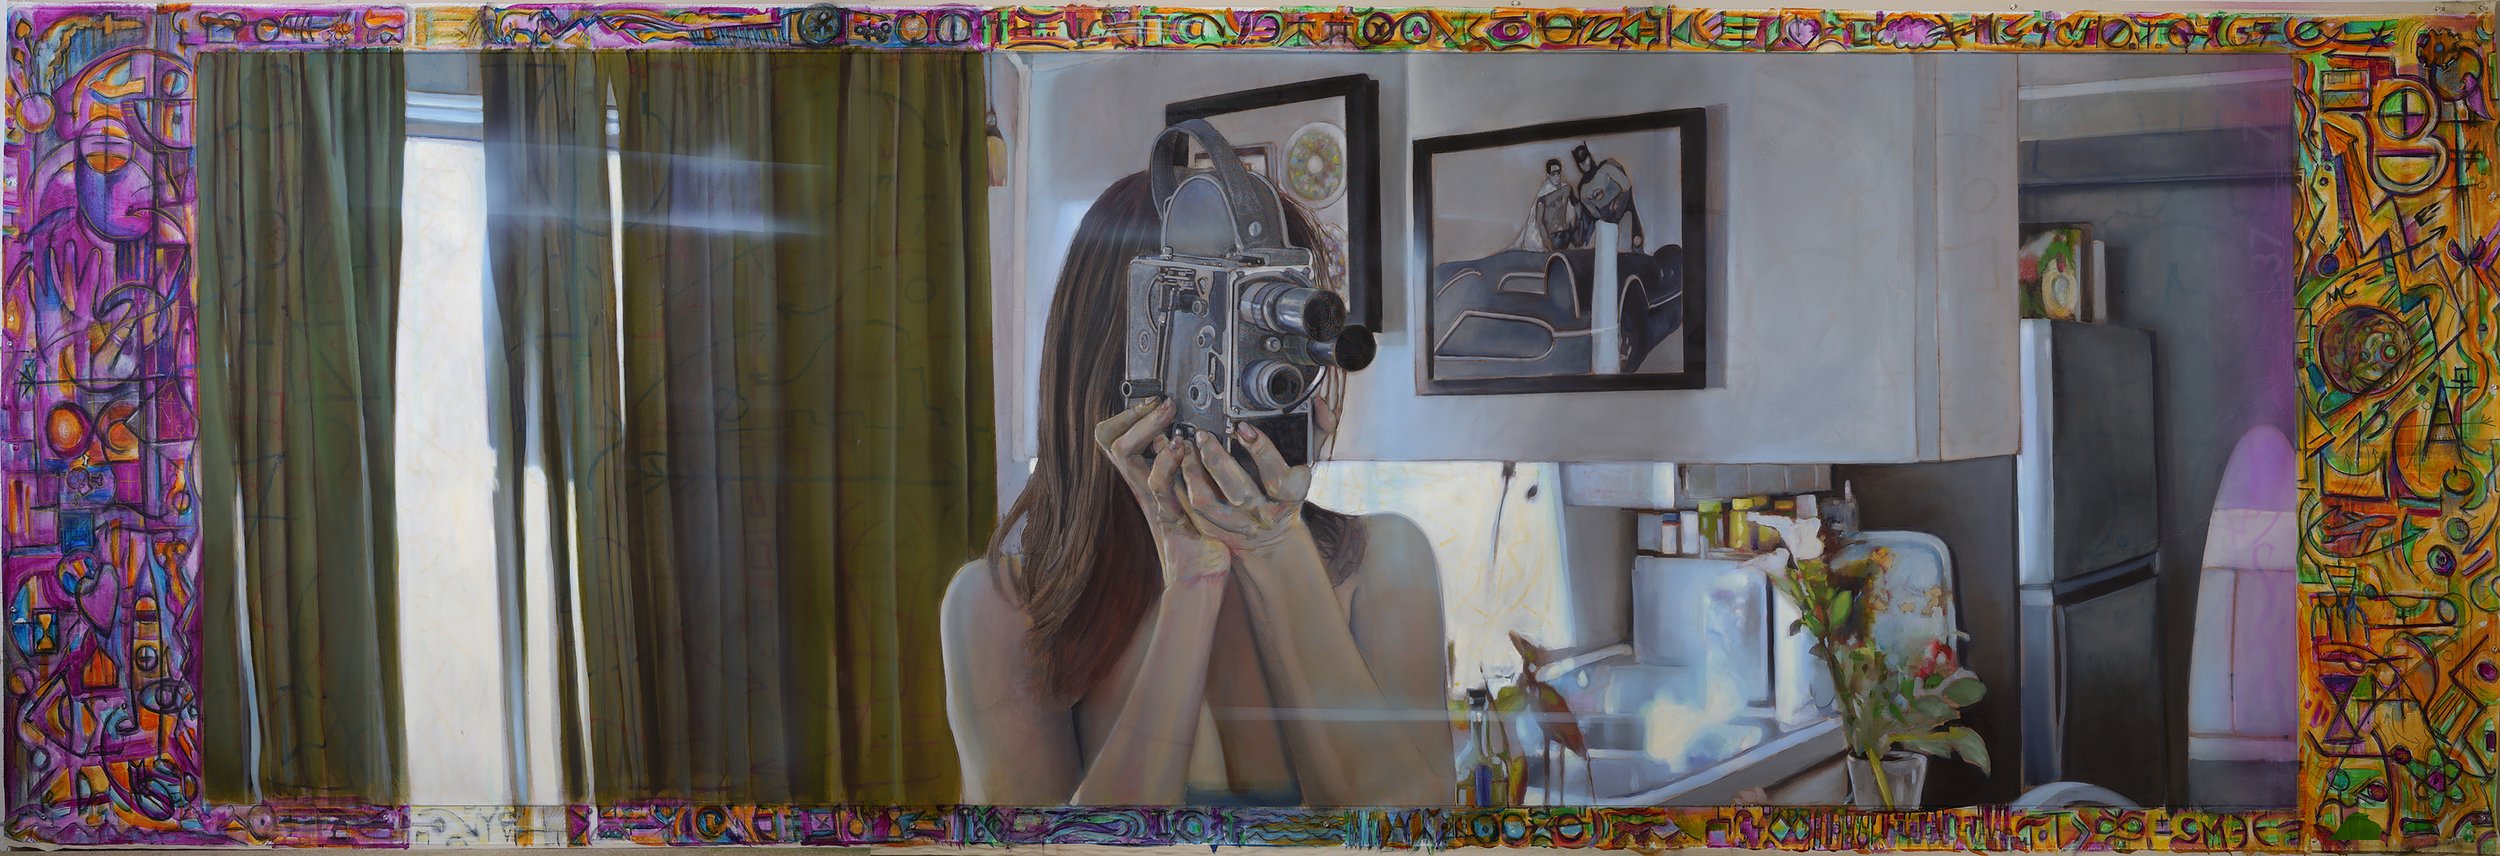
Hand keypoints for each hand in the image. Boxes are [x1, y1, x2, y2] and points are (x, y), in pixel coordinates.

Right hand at [1094, 398, 1228, 583]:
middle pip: (1111, 442)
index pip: (1114, 439)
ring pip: (1126, 457)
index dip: (1126, 417)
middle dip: (1134, 416)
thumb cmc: (1199, 536)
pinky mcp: (1167, 518)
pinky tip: (1182, 449)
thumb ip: (1185, 467)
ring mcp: (1151, 502)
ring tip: (1168, 418)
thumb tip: (1185, 435)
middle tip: (1160, 403)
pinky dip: (1166, 462)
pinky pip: (1157, 486)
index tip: (1150, 403)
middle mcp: (1142, 489)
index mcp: (1146, 480)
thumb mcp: (1189, 493)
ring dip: (1148, 430)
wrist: (1200, 578)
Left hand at [1175, 423, 1312, 555]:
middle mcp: (1264, 514)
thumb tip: (1320, 404)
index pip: (1278, 477)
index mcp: (1290, 496)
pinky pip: (1191, 511)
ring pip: (1208, 502)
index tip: (1243, 428)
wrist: (1272, 535)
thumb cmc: (1287, 490)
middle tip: (1203, 434)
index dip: (1261, 450)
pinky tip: (1177, 466)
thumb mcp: (1308, 462)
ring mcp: (1238, 526)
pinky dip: (1181, 486)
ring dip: (1193, 473)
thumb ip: (1317, 430)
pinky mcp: (1215, 531)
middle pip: (1239, 490)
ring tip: (1186, 448)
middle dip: (1217, 459)